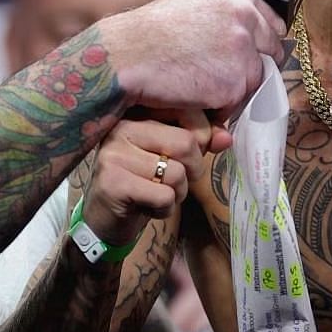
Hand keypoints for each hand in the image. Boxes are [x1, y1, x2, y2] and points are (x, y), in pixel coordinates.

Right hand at [83, 111, 213, 245]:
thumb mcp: (173, 157)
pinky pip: (164, 196)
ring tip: (156, 194)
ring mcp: (114, 154)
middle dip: (192, 170)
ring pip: (177, 173)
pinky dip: (165, 209)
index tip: (188, 155)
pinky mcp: (113, 183)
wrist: (105, 220)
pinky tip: (146, 207)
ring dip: (178, 194)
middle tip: (174, 181)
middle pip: (186, 143)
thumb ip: (199, 141)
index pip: (188, 111)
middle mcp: (121, 127)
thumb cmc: (143, 182)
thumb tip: (226, 138)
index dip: (202, 137)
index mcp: (137, 113)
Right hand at [98, 0, 283, 120]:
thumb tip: (242, 24)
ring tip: (200, 86)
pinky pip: (235, 103)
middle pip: (269, 54)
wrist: (129, 54)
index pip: (271, 24)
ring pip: (253, 82)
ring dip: (234, 90)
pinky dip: (219, 106)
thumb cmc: (150, 30)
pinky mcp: (234, 85)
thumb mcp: (191, 1)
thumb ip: (222, 11)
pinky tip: (194, 97)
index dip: (262, 43)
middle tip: (229, 77)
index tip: (258, 54)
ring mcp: (243, 54)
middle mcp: (246, 21)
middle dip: (253, 67)